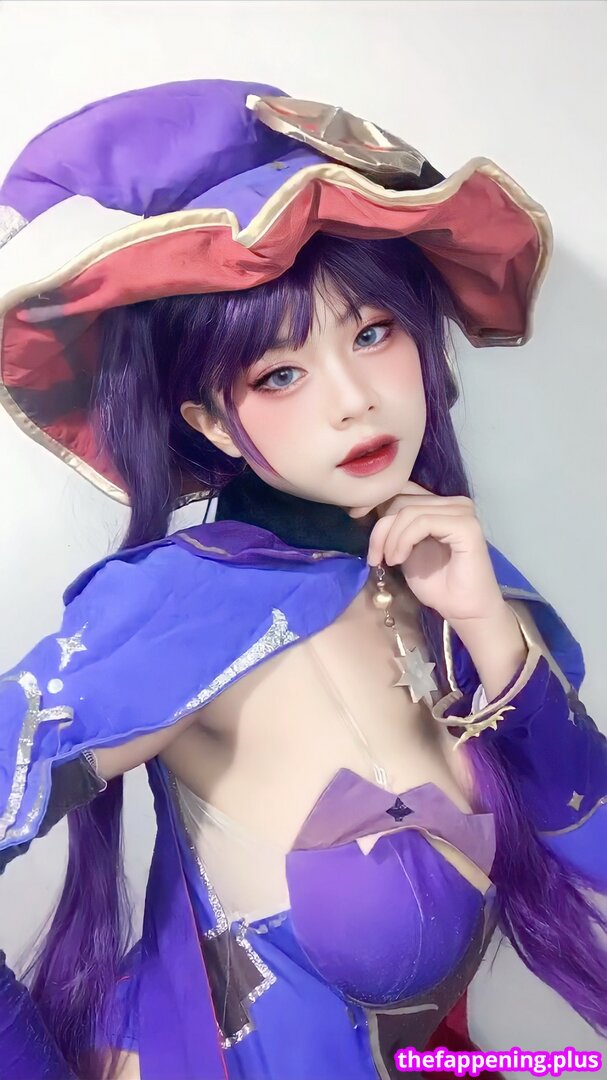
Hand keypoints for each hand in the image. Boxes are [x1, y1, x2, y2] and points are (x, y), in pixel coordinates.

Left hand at [348, 480, 505, 625]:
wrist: (463, 611)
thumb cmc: (436, 584)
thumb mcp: (404, 548)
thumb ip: (394, 526)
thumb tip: (366, 506)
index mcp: (441, 504)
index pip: (402, 489)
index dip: (375, 501)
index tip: (356, 518)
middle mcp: (455, 503)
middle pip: (401, 499)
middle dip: (380, 528)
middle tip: (375, 556)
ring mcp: (462, 512)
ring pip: (408, 511)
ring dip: (390, 538)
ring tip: (388, 561)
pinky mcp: (466, 526)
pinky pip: (422, 522)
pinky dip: (403, 540)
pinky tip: (399, 559)